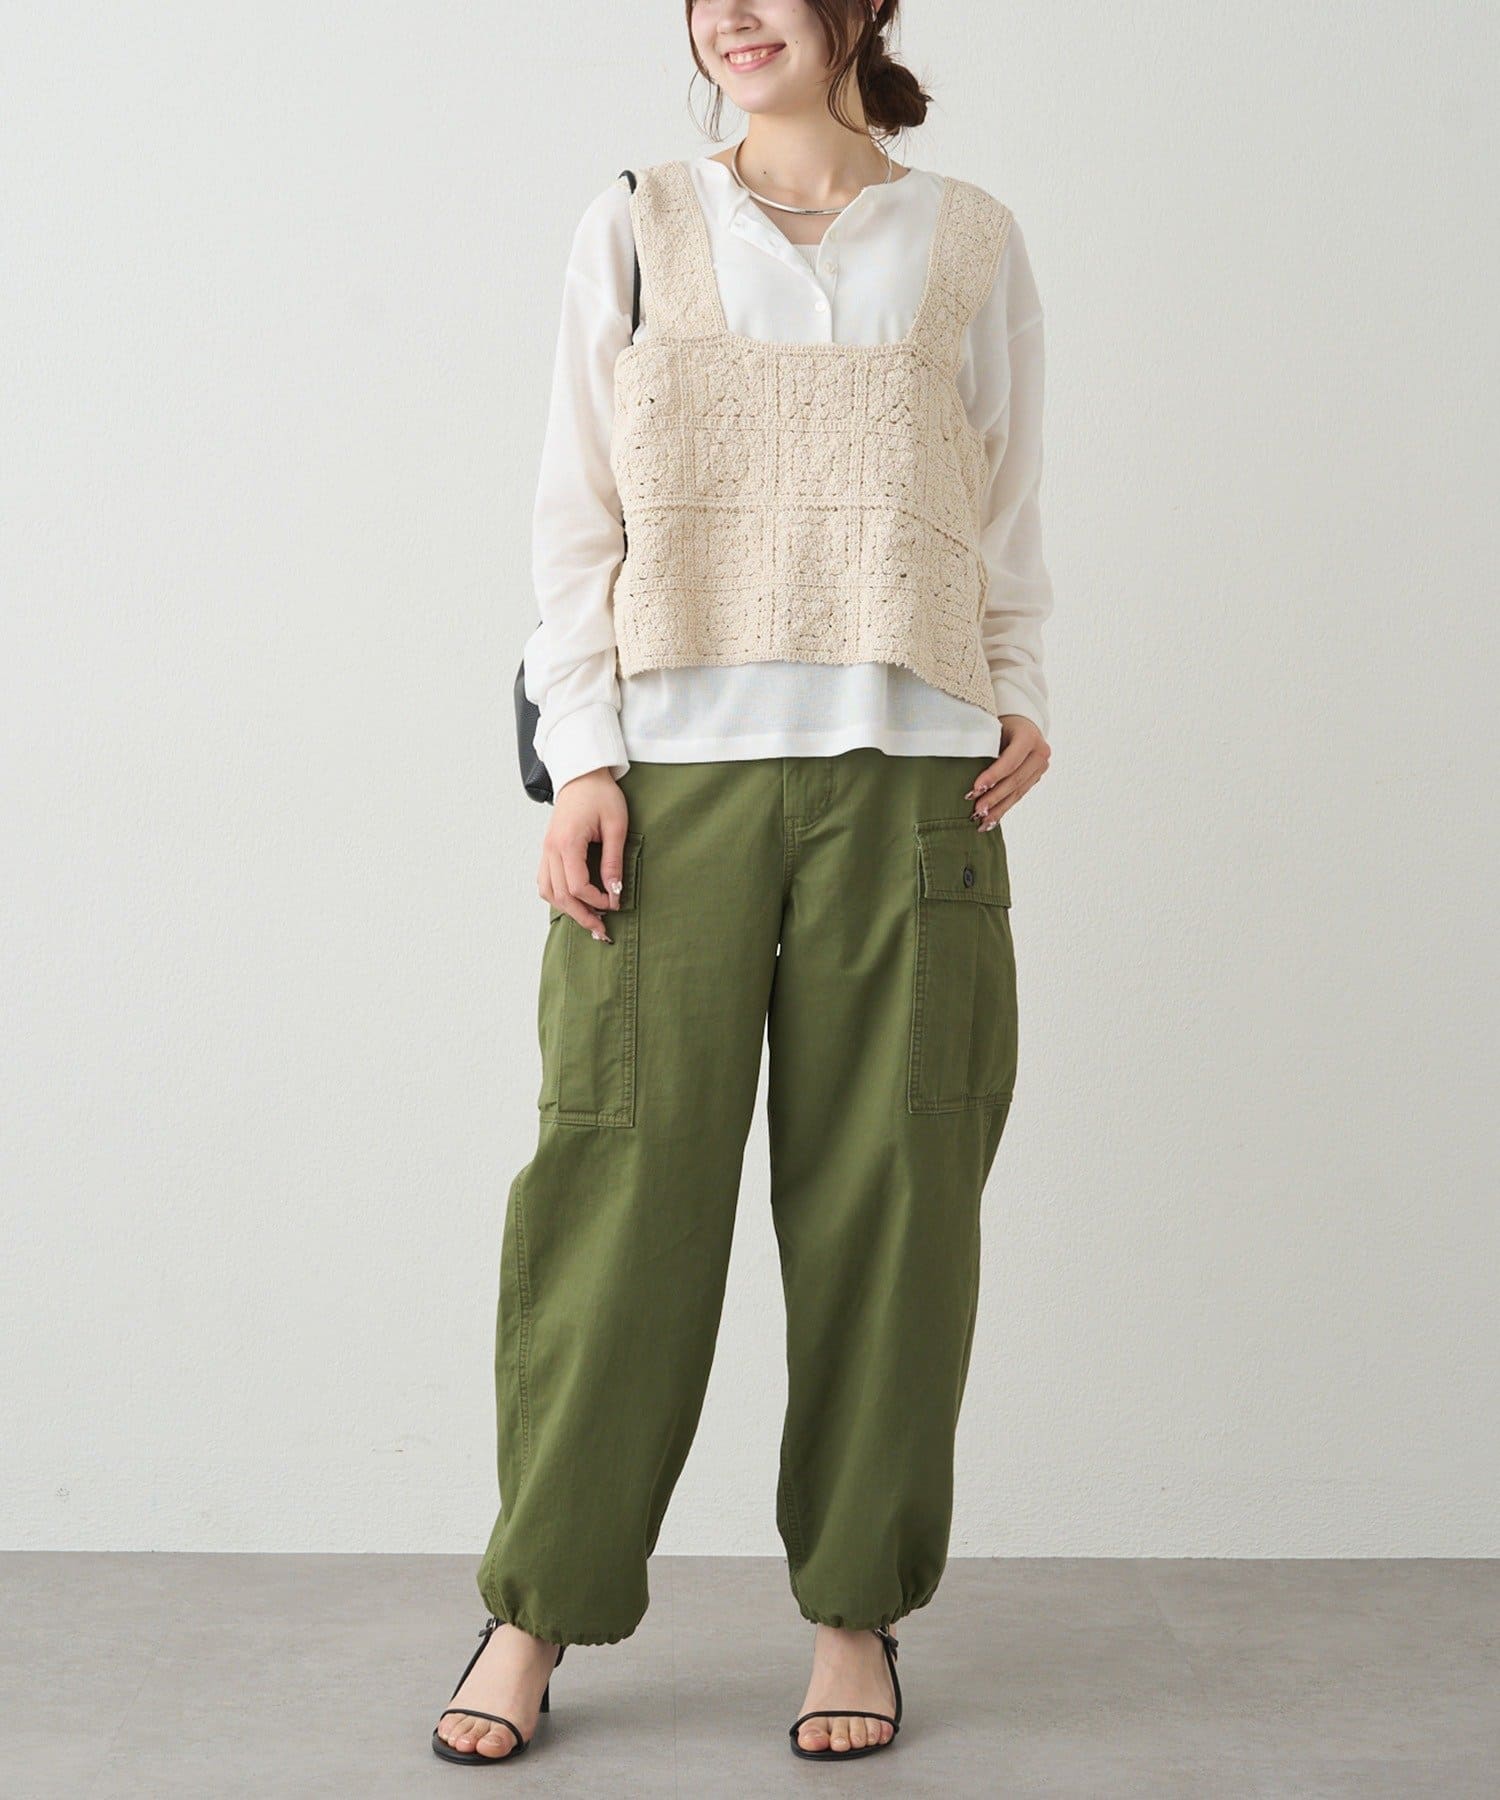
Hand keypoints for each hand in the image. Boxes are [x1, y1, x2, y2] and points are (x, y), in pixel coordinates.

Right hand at [538, 768, 628, 940]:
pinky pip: (545, 881)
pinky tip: (574, 902)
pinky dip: (557, 896)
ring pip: (548, 892)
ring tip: (589, 920)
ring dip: (567, 909)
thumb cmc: (601, 795)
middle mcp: (551, 849)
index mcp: (567, 842)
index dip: (597, 901)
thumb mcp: (616, 825)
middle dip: (582, 916)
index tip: (615, 903)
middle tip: (602, 932)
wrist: (582, 775)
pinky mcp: (547, 850)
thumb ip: (614, 860)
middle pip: (560, 895)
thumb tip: (615, 892)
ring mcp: (546, 850)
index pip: (577, 886)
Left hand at [965, 716, 1049, 826]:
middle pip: (1015, 780)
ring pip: (1018, 792)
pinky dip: (1004, 808)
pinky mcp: (1036, 777)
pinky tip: (991, 820)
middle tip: (976, 811)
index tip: (976, 789)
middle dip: (994, 797)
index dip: (993, 776)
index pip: (1010, 761)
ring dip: (999, 809)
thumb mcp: (992, 726)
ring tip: (982, 822)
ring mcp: (1040, 767)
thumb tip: (958, 762)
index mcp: (1029, 736)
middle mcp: (1040, 752)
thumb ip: (983, 743)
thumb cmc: (1000, 722)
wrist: (1021, 722)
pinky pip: (1019, 795)